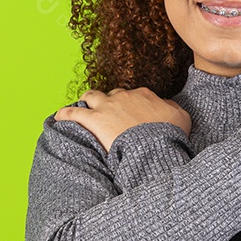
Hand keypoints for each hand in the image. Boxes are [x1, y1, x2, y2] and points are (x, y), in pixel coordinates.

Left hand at [53, 87, 191, 153]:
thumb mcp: (181, 118)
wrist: (154, 146)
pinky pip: (74, 113)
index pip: (133, 95)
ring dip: (86, 101)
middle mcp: (124, 96)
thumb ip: (173, 108)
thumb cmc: (169, 135)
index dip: (129, 103)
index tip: (129, 113)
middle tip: (107, 113)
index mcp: (144, 95)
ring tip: (82, 108)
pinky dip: (65, 114)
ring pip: (91, 96)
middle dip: (109, 101)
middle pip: (112, 94)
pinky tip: (58, 117)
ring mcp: (108, 107)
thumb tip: (167, 105)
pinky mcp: (94, 120)